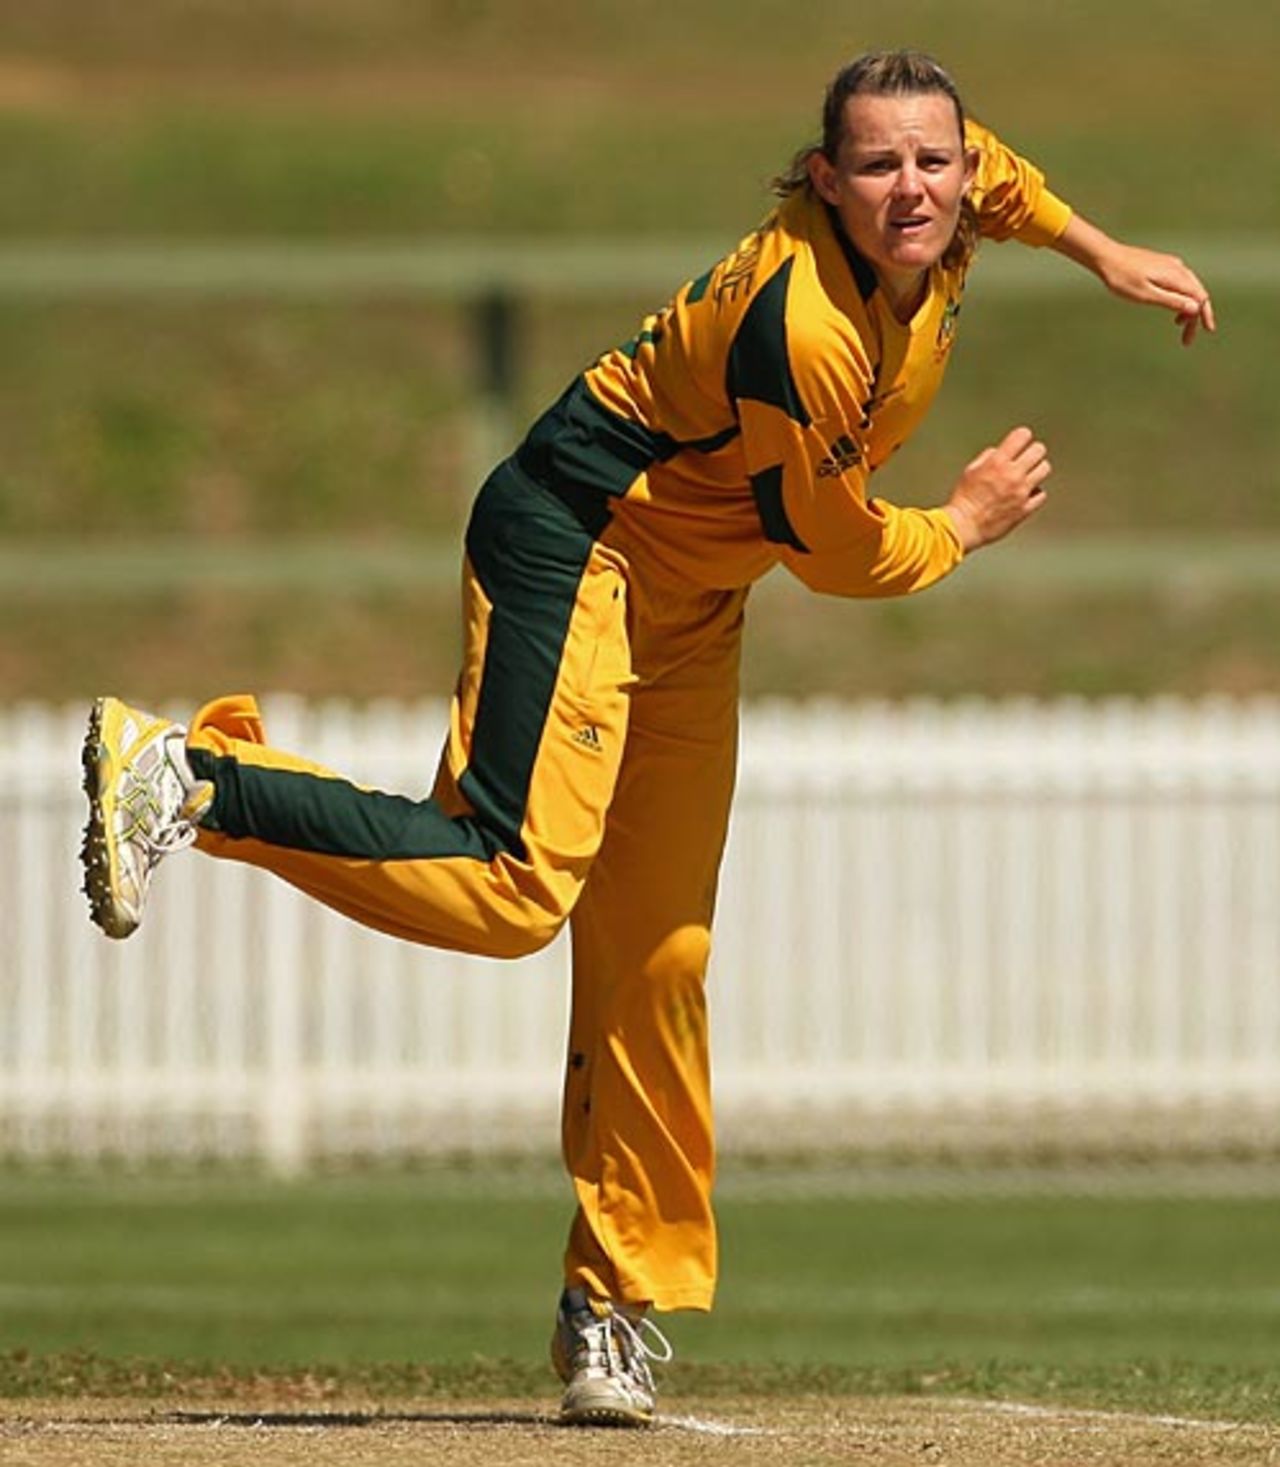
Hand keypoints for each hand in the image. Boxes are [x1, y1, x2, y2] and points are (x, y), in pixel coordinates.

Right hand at [945, 426, 1051, 552]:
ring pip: (1044, 469)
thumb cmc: (964, 500)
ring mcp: (1021, 492)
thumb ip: (987, 457)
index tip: (1020, 441)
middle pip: (1039, 450)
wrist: (964, 526)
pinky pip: (1041, 494)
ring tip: (1028, 475)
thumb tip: (998, 453)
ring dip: (1037, 470)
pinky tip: (1026, 493)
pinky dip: (1035, 492)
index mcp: (997, 462)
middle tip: (1027, 458)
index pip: (1022, 436)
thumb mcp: (970, 470)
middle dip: (1033, 452)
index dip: (1022, 437)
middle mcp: (1012, 474)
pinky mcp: (1025, 508)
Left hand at [1052, 218, 1215, 346]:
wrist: (1107, 257)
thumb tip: (1195, 308)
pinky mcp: (1163, 264)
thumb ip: (1170, 301)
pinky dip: (1180, 297)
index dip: (1205, 315)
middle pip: (1196, 293)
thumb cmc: (1122, 279)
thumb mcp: (1145, 295)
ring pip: (1188, 288)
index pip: (1200, 297)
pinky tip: (1172, 306)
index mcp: (1176, 277)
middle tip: (1188, 339)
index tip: (1207, 331)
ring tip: (1178, 325)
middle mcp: (1178, 268)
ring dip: (1187, 308)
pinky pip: (1179, 282)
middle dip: (1196, 316)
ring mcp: (1171, 265)